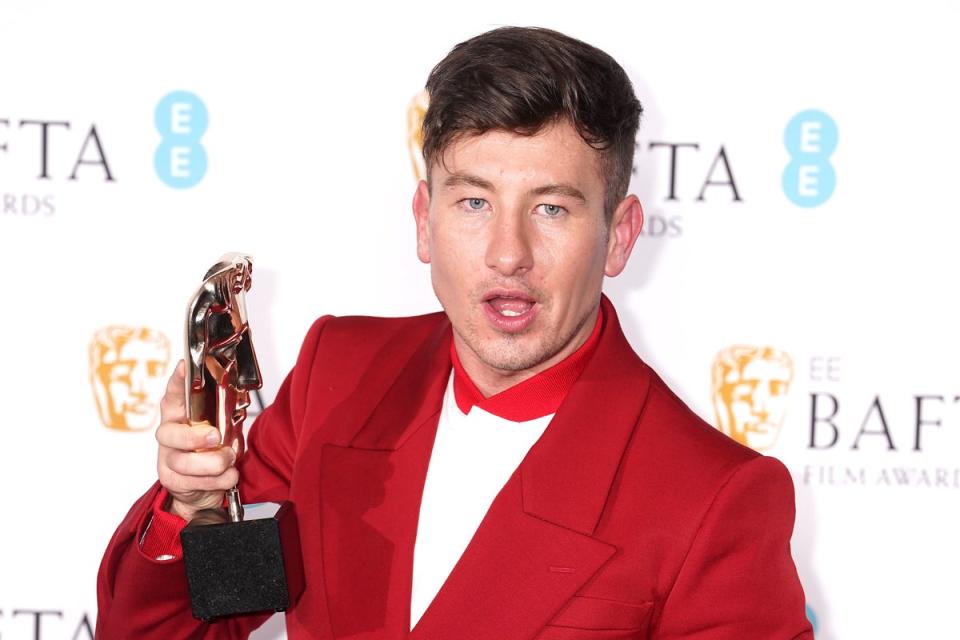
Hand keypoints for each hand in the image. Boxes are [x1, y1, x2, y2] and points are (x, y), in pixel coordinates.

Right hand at [155, 360, 238, 520]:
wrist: (203, 489)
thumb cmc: (213, 451)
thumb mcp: (223, 426)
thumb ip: (226, 412)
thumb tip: (240, 391)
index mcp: (179, 414)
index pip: (175, 394)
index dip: (178, 380)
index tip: (185, 366)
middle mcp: (169, 434)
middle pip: (170, 434)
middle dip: (194, 436)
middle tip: (216, 437)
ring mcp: (168, 458)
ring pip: (184, 461)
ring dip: (214, 462)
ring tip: (229, 460)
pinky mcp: (172, 480)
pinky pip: (194, 481)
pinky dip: (218, 480)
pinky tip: (228, 476)